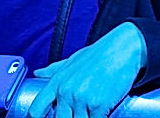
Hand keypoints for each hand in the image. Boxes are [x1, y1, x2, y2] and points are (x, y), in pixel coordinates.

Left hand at [27, 22, 147, 117]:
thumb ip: (54, 69)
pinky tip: (102, 113)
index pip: (36, 110)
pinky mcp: (98, 105)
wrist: (124, 49)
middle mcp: (66, 92)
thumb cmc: (99, 54)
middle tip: (79, 112)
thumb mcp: (73, 60)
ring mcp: (81, 99)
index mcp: (57, 82)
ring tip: (89, 112)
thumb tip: (37, 73)